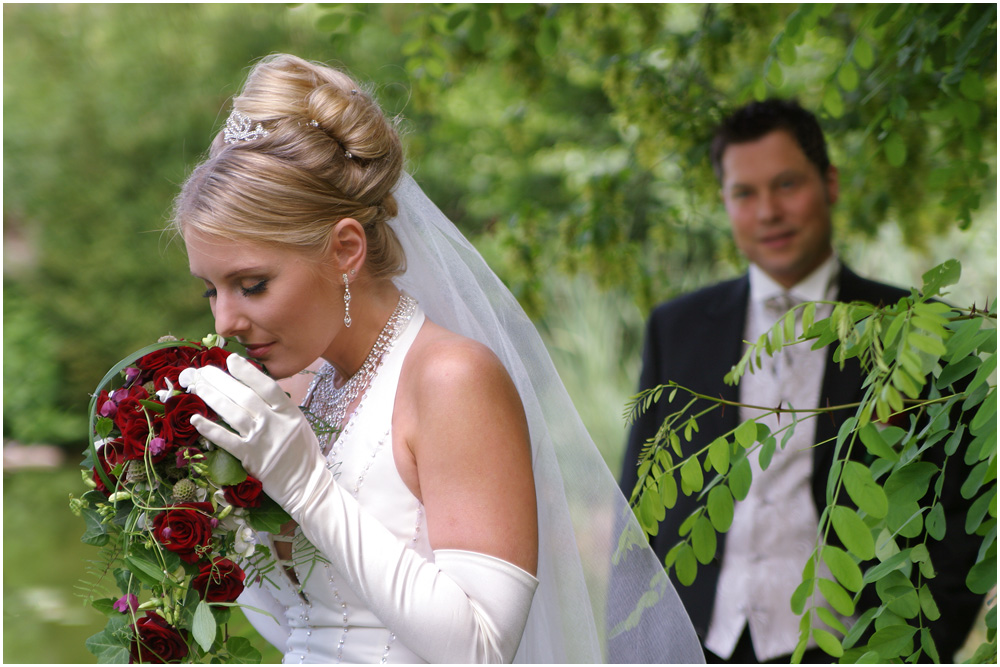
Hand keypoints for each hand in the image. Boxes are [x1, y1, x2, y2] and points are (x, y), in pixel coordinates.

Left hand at [179, 354, 325, 516]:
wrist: (307, 484)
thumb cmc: (302, 453)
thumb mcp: (297, 423)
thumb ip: (278, 407)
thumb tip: (253, 388)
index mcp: (289, 412)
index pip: (266, 386)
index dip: (247, 372)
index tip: (230, 359)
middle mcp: (275, 423)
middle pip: (244, 396)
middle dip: (221, 380)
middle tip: (202, 370)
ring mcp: (262, 440)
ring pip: (233, 413)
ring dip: (212, 398)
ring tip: (197, 386)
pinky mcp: (250, 459)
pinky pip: (226, 440)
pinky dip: (210, 429)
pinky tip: (196, 419)